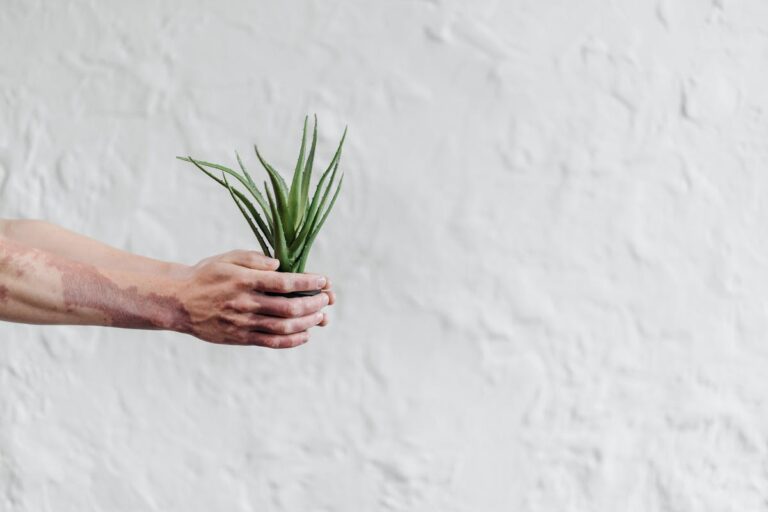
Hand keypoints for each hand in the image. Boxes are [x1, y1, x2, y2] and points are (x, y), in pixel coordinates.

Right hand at [171, 250, 331, 347]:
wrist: (179, 302)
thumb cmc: (207, 275)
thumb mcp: (228, 258)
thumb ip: (254, 259)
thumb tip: (279, 264)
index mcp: (245, 280)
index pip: (285, 282)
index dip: (308, 282)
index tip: (323, 280)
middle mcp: (246, 303)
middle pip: (289, 307)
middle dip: (314, 303)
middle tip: (327, 299)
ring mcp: (244, 323)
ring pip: (284, 327)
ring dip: (307, 322)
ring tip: (321, 316)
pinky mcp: (241, 338)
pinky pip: (272, 342)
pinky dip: (293, 340)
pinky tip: (305, 334)